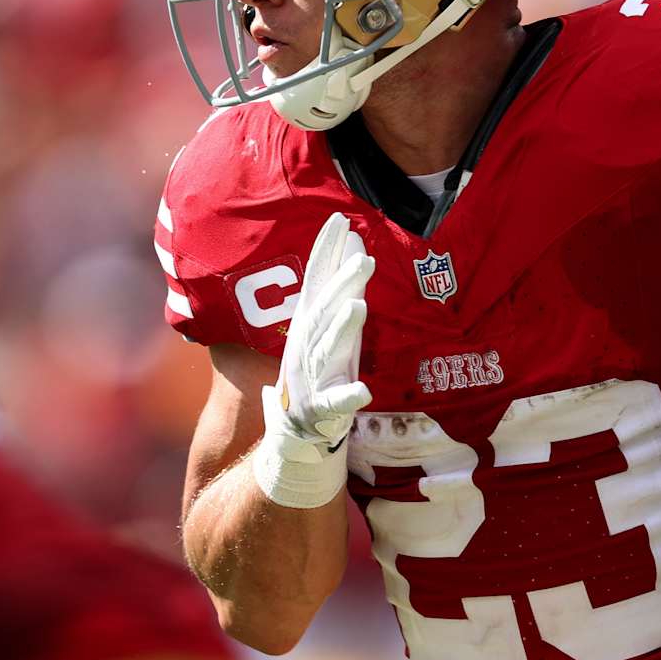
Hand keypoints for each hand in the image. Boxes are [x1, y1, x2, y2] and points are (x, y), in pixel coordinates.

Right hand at [253, 212, 374, 508]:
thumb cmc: (319, 375)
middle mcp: (306, 347)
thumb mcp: (328, 330)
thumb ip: (341, 291)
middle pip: (324, 311)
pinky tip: (365, 391)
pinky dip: (348, 397)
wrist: (295, 438)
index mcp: (309, 326)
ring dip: (341, 329)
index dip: (325, 252)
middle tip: (362, 257)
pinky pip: (335, 404)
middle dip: (341, 283)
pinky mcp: (321, 411)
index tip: (339, 221)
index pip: (316, 282)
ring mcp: (311, 379)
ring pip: (327, 350)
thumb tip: (355, 244)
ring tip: (360, 307)